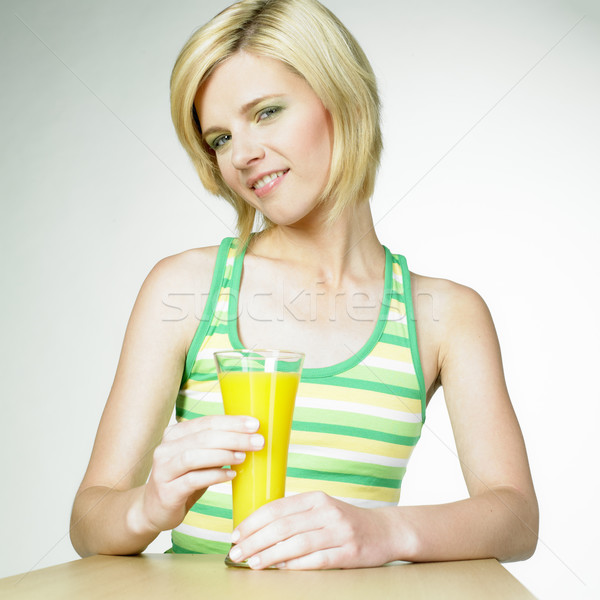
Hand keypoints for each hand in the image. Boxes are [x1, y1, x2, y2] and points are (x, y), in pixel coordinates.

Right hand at [138, 415, 263, 533]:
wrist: (153, 509)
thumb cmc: (183, 479)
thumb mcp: (198, 459)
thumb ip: (216, 446)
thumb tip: (250, 436)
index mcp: (175, 434)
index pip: (207, 422)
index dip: (232, 422)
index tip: (255, 424)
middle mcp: (166, 448)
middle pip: (203, 437)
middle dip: (234, 437)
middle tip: (258, 441)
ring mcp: (163, 470)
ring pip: (195, 456)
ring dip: (223, 454)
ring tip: (244, 457)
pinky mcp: (166, 491)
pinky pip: (193, 480)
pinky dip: (214, 475)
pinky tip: (230, 475)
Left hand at [228, 491, 397, 569]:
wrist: (384, 531)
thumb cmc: (344, 521)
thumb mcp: (320, 510)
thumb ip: (294, 516)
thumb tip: (257, 531)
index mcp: (315, 498)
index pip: (276, 508)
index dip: (252, 522)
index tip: (235, 535)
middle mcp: (327, 511)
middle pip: (282, 526)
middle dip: (254, 540)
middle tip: (235, 553)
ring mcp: (339, 532)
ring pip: (296, 543)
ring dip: (269, 555)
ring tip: (251, 563)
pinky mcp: (348, 552)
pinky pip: (316, 560)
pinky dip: (295, 565)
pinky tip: (280, 570)